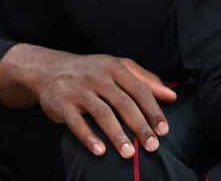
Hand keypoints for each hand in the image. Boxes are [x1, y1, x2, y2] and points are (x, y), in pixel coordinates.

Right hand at [0, 46, 175, 158]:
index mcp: (114, 67)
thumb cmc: (92, 72)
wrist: (49, 69)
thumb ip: (145, 80)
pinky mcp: (62, 103)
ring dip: (117, 135)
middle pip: (123, 103)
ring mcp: (78, 89)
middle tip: (152, 146)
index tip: (163, 130)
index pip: (139, 90)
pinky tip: (101, 151)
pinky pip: (76, 123)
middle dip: (140, 126)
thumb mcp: (118, 68)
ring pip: (102, 113)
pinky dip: (89, 138)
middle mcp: (97, 76)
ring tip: (129, 153)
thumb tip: (171, 96)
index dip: (153, 110)